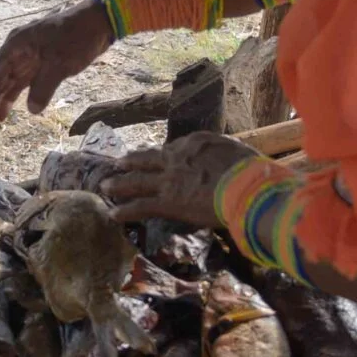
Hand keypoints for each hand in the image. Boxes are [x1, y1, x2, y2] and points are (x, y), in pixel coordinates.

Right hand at [0, 0, 115, 138]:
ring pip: (5, 85)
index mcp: (15, 47)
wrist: (98, 22)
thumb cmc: (78, 37)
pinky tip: (6, 115)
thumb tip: (32, 110)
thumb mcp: (61, 63)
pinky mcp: (39, 65)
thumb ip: (44, 87)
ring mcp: (27, 58)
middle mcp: (16, 52)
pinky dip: (12, 99)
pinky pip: (19, 84)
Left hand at [101, 131, 261, 227]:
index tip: (156, 157)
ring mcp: (169, 180)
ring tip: (105, 186)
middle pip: (147, 159)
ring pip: (137, 180)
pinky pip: (140, 206)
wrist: (246, 187)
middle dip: (131, 162)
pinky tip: (113, 214)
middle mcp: (177, 157)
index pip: (173, 148)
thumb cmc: (252, 171)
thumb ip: (225, 156)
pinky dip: (125, 210)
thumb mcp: (238, 152)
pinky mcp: (167, 202)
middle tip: (118, 163)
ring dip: (119, 184)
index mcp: (196, 142)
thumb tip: (227, 162)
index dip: (162, 155)